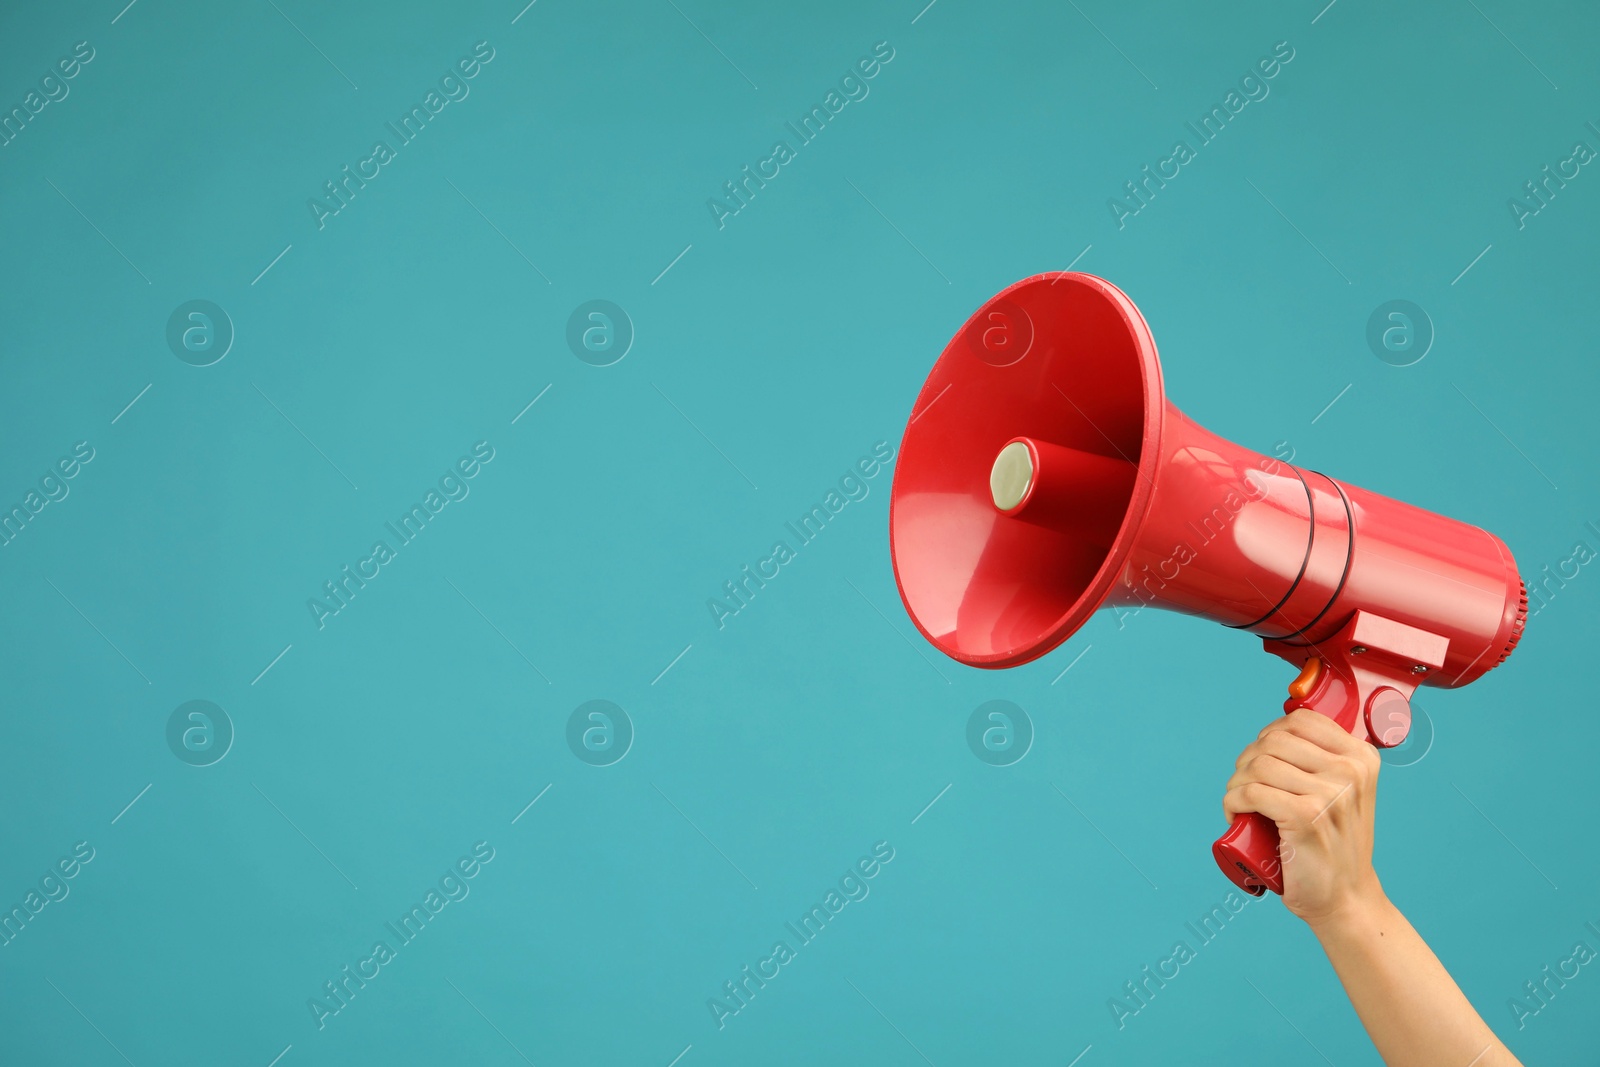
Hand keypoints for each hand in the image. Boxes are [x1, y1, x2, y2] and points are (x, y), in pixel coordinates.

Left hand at [1222, 708, 1385, 926]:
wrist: (1345, 898)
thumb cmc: (1333, 844)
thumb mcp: (1344, 792)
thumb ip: (1324, 760)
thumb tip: (1277, 729)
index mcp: (1361, 758)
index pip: (1300, 720)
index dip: (1269, 735)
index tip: (1260, 758)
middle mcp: (1350, 770)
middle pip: (1273, 740)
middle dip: (1247, 760)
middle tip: (1245, 786)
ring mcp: (1330, 793)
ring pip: (1258, 764)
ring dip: (1236, 782)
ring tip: (1239, 802)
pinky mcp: (1306, 816)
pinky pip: (1251, 792)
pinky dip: (1232, 801)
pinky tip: (1235, 814)